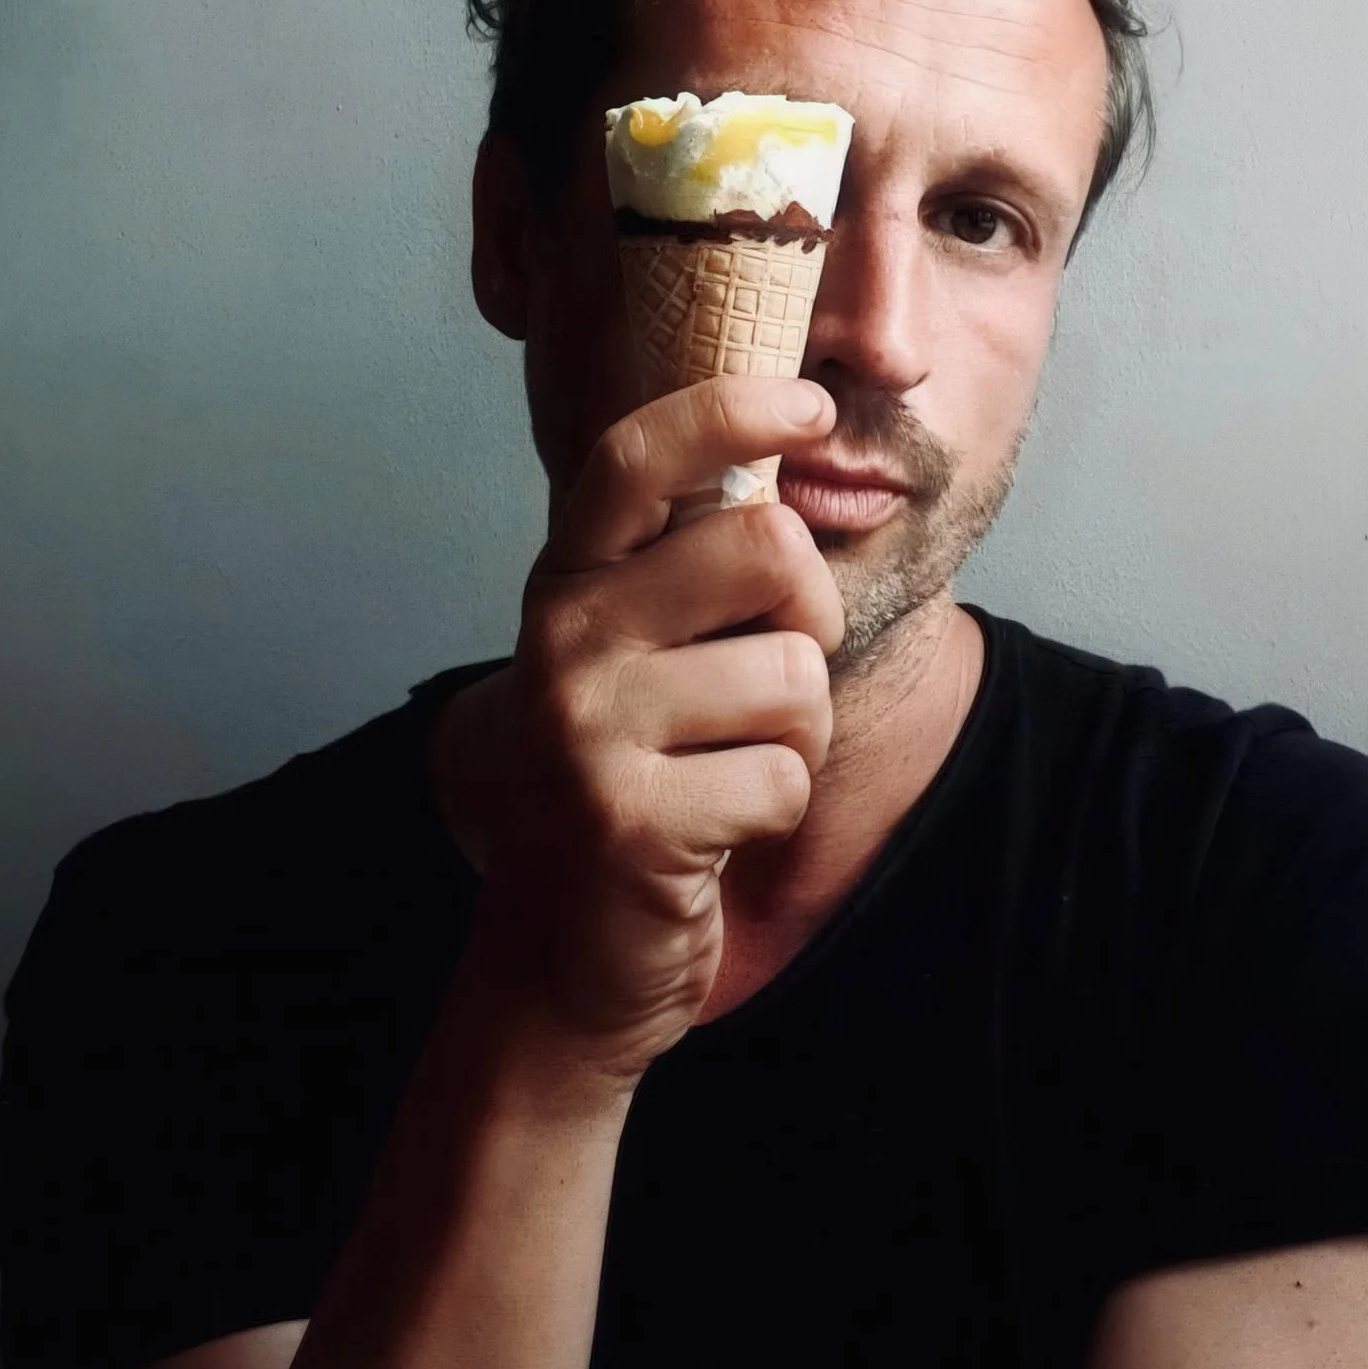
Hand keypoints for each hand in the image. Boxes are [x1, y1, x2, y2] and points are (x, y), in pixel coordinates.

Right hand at [434, 375, 844, 1077]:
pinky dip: (777, 810)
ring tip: (724, 772)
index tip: (809, 405)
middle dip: (810, 615)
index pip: (637, 455)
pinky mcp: (630, 820)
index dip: (731, 408)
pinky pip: (784, 777)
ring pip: (794, 673)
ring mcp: (587, 730)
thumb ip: (682, 578)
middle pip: (767, 546)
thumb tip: (791, 476)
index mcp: (565, 586)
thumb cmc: (626, 793)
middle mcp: (563, 641)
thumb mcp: (629, 666)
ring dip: (794, 736)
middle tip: (769, 681)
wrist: (556, 963)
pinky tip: (714, 833)